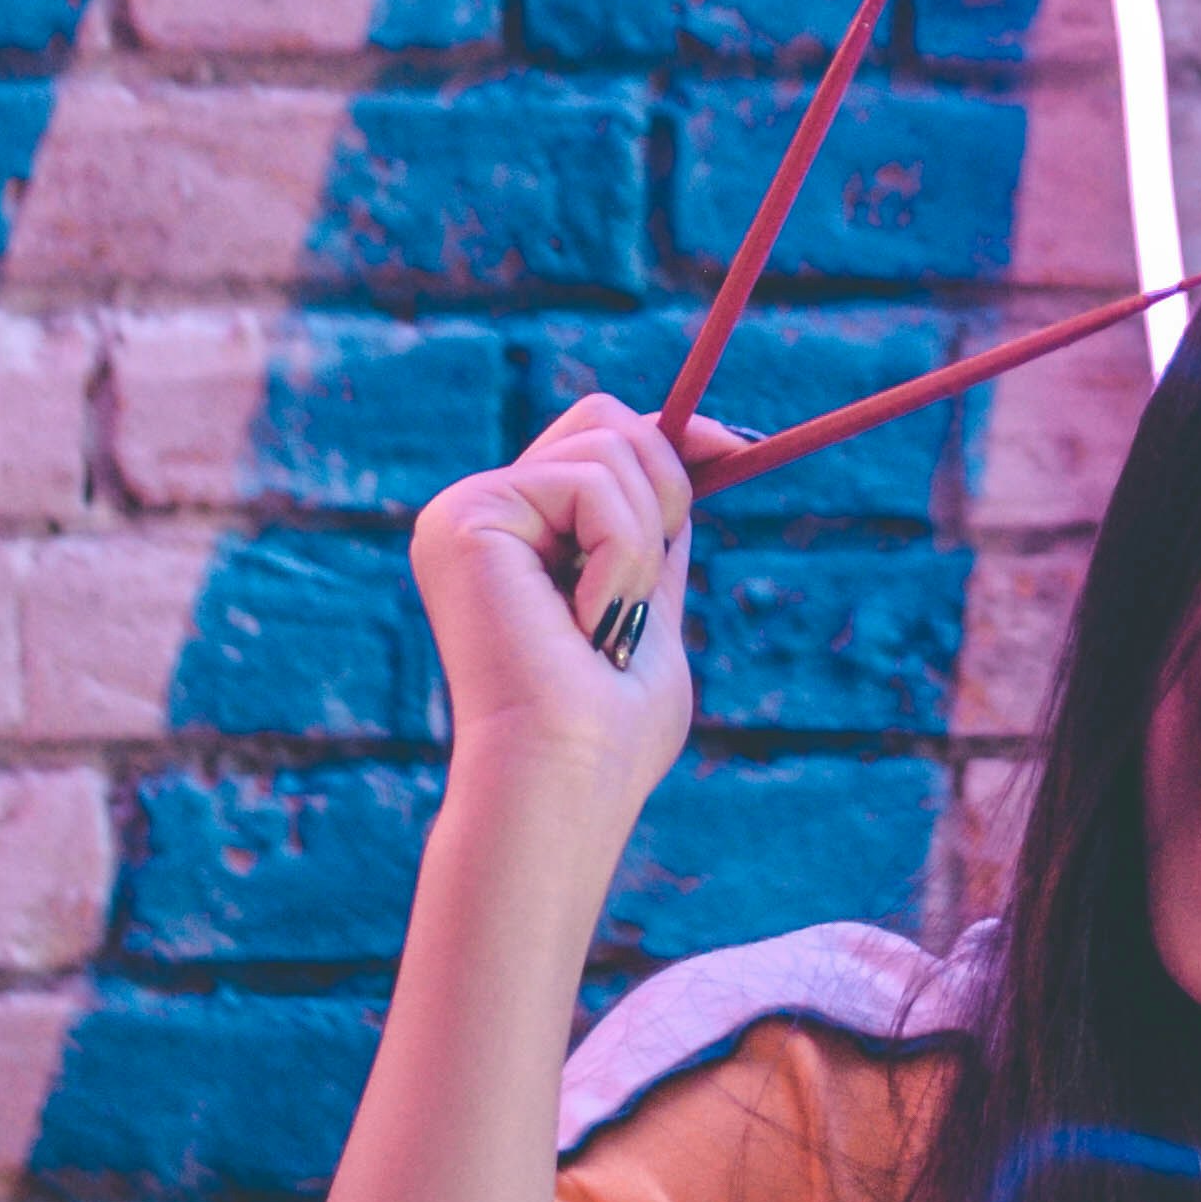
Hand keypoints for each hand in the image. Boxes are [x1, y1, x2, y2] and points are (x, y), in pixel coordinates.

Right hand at [410, 394, 738, 832]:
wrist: (565, 781)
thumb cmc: (610, 729)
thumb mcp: (649, 605)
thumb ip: (654, 533)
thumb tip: (701, 449)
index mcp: (512, 535)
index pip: (598, 439)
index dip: (673, 438)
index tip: (739, 448)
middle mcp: (476, 513)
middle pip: (603, 420)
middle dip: (664, 488)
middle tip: (646, 586)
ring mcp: (462, 510)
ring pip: (606, 446)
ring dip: (642, 540)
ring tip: (607, 621)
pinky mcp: (464, 517)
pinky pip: (589, 486)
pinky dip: (620, 557)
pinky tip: (586, 622)